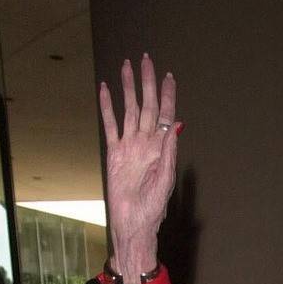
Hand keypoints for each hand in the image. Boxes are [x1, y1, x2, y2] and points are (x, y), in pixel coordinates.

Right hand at [99, 54, 178, 280]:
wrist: (133, 224)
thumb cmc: (153, 209)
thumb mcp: (165, 181)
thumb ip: (169, 154)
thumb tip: (176, 127)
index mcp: (161, 149)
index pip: (166, 115)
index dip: (168, 95)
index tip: (169, 76)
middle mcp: (146, 143)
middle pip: (148, 106)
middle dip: (147, 83)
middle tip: (146, 60)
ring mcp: (129, 146)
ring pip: (129, 110)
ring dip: (128, 88)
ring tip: (126, 66)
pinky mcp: (114, 153)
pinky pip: (110, 125)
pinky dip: (107, 107)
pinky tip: (106, 89)